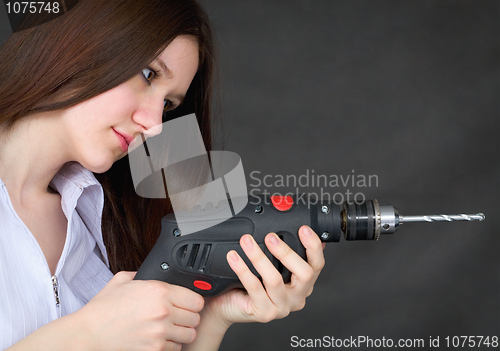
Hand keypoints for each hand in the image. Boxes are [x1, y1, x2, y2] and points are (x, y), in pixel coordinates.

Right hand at [75, 271, 203, 350]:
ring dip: (182, 332)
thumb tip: (154, 273)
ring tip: (170, 329)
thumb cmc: (103, 309)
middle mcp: (163, 311)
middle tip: (178, 317)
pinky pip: (176, 348)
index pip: (196, 300)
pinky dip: (170, 345)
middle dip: (188, 318)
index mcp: (159, 291)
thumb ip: (143, 274)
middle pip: (196, 318)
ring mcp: (160, 332)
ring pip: (189, 335)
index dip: (192, 302)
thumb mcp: (123, 280)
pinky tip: (160, 339)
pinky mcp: (154, 349)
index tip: (187, 304)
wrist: (88, 334)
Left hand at [209, 225, 324, 324]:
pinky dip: (243, 268)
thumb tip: (288, 227)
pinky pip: (254, 287)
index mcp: (303, 284)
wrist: (230, 307)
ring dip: (259, 257)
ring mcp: (282, 307)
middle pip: (304, 274)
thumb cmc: (252, 285)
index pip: (318, 264)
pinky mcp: (265, 313)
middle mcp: (297, 296)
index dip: (313, 246)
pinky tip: (235, 257)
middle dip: (286, 251)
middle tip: (270, 236)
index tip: (303, 229)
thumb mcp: (272, 267)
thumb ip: (282, 252)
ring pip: (275, 279)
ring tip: (247, 242)